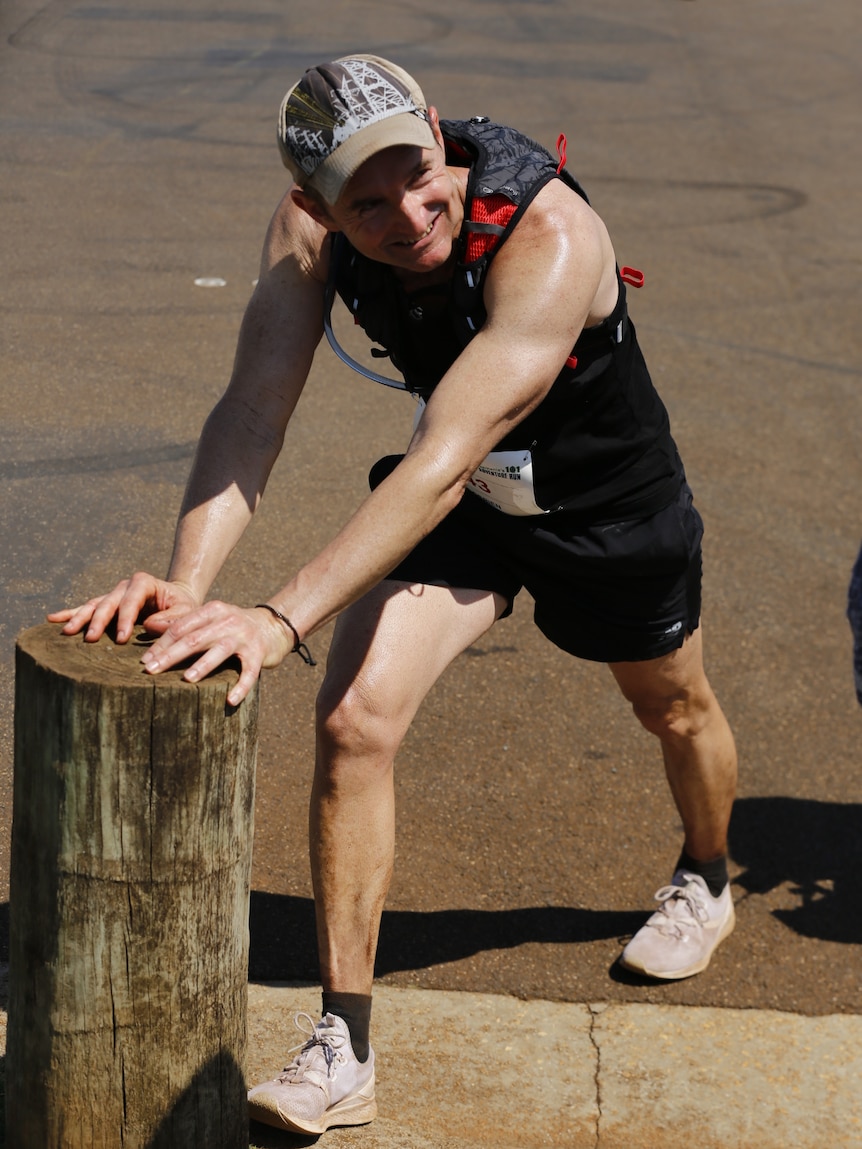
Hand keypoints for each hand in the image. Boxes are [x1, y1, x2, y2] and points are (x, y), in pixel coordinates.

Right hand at [47, 573, 199, 643]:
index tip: (121, 638)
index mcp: (145, 583)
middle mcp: (125, 586)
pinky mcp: (107, 605)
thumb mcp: (186, 612)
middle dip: (98, 621)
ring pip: (94, 605)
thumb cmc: (184, 608)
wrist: (178, 601)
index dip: (125, 618)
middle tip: (89, 638)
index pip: (132, 599)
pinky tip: (53, 619)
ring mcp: (113, 594)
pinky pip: (87, 608)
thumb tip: (151, 625)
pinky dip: (71, 613)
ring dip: (80, 618)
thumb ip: (172, 618)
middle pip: (108, 602)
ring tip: (67, 631)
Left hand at [138, 602, 292, 705]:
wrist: (272, 626)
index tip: (144, 660)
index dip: (162, 643)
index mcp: (212, 611)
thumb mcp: (210, 618)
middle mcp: (228, 621)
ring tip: (186, 679)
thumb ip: (185, 622)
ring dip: (203, 666)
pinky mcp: (259, 653)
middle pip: (195, 638)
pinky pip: (249, 672)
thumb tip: (149, 627)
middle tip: (151, 671)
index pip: (182, 627)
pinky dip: (241, 686)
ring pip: (220, 651)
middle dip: (171, 655)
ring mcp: (244, 637)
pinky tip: (231, 700)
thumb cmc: (232, 627)